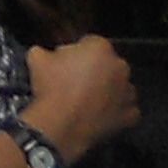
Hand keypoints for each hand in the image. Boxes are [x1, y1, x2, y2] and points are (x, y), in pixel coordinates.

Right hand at [21, 36, 139, 159]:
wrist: (61, 125)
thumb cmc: (51, 87)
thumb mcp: (37, 58)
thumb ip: (46, 51)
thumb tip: (49, 55)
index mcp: (100, 47)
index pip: (90, 43)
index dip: (78, 52)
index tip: (67, 63)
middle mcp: (120, 66)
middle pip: (108, 64)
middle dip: (96, 69)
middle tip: (77, 81)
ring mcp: (129, 92)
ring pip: (120, 86)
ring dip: (109, 90)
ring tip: (90, 100)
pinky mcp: (131, 115)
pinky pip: (126, 109)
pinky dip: (117, 111)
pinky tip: (101, 115)